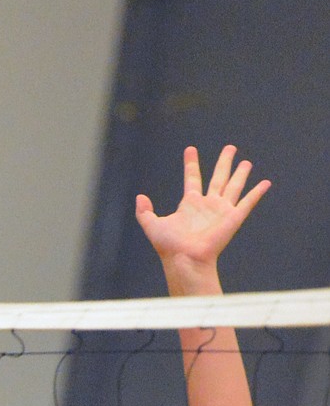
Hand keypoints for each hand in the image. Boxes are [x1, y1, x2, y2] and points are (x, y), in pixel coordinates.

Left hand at [135, 145, 269, 289]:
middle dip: (224, 162)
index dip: (191, 164)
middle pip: (218, 178)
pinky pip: (248, 202)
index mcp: (190, 204)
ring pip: (233, 186)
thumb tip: (140, 197)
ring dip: (240, 174)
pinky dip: (257, 192)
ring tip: (246, 162)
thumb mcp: (152, 225)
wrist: (185, 258)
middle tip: (230, 147)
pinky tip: (266, 183)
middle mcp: (207, 205)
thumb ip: (144, 212)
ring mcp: (221, 211)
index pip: (192, 178)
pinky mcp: (233, 218)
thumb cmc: (169, 245)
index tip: (190, 149)